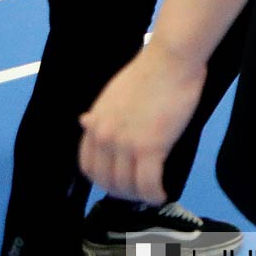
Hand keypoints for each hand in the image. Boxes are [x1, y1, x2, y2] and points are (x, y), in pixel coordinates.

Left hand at [78, 40, 205, 202]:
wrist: (170, 59)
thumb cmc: (149, 69)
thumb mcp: (113, 92)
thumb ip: (101, 113)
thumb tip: (84, 121)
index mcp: (95, 124)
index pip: (88, 165)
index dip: (102, 179)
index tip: (116, 182)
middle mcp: (105, 137)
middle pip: (107, 180)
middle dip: (122, 191)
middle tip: (137, 192)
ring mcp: (126, 144)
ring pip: (128, 185)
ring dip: (139, 196)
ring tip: (151, 194)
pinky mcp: (151, 147)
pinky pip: (148, 183)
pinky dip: (154, 195)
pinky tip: (162, 194)